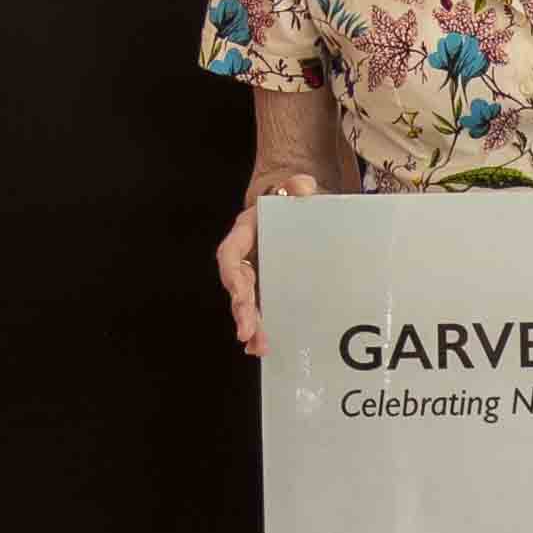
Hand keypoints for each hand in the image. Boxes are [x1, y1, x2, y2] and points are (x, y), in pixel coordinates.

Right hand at [218, 184, 312, 358]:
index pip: (230, 254)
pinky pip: (260, 308)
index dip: (232, 275)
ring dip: (250, 326)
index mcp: (244, 232)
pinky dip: (259, 328)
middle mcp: (245, 257)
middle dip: (242, 310)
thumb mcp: (294, 189)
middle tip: (248, 333)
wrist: (294, 208)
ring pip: (246, 303)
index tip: (239, 293)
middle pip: (237, 286)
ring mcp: (255, 274)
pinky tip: (261, 347)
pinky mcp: (267, 286)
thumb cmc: (290, 200)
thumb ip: (295, 186)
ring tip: (258, 347)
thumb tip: (302, 186)